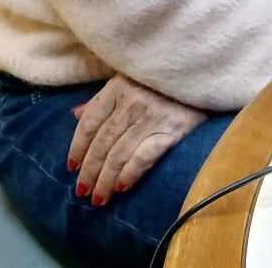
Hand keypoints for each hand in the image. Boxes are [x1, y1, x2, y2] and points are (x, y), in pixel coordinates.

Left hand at [66, 73, 206, 204]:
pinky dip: (130, 175)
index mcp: (117, 87)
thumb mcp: (128, 79)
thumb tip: (75, 115)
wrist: (200, 75)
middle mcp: (131, 103)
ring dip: (105, 180)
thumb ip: (103, 99)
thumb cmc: (160, 78)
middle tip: (82, 191)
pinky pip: (144, 158)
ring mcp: (151, 118)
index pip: (89, 123)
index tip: (72, 167)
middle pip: (102, 144)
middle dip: (89, 171)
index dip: (78, 148)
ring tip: (98, 197)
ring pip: (119, 155)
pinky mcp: (171, 131)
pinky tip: (121, 188)